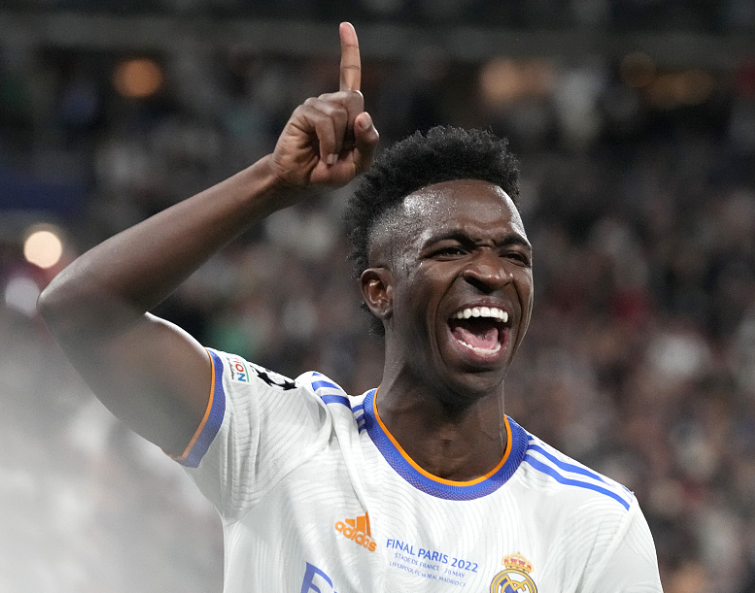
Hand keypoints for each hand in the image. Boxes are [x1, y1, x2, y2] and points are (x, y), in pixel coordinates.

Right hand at [270, 22, 378, 188]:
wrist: (299, 182)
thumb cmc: (328, 173)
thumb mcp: (358, 164)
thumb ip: (368, 144)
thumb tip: (363, 116)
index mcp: (346, 111)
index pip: (349, 75)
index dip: (349, 50)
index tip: (344, 25)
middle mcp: (330, 102)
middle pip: (356, 100)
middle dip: (356, 129)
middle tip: (342, 151)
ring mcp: (316, 105)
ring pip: (342, 114)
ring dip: (340, 142)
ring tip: (329, 156)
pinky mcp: (303, 112)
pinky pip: (327, 122)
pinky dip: (330, 144)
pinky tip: (324, 156)